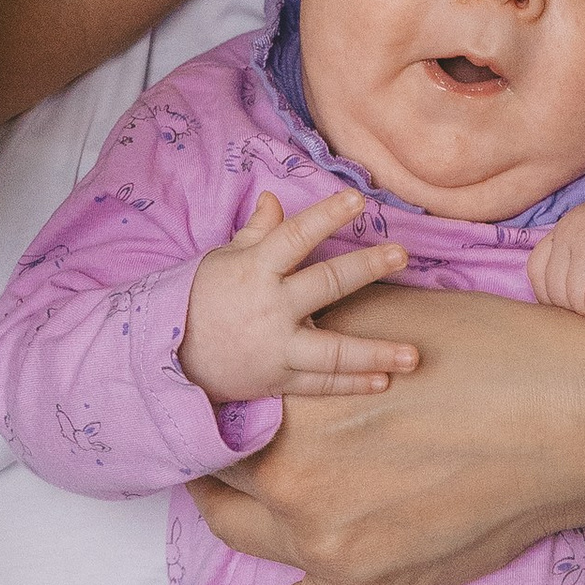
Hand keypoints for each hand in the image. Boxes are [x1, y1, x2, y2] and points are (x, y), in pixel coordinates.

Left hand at [176, 287, 584, 584]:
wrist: (577, 415)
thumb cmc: (485, 345)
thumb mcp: (377, 305)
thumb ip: (302, 315)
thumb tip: (251, 298)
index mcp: (286, 392)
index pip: (208, 397)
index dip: (205, 384)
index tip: (203, 373)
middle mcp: (290, 471)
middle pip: (212, 459)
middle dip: (211, 437)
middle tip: (213, 422)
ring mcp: (326, 540)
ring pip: (234, 527)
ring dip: (220, 502)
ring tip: (215, 484)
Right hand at [179, 191, 418, 401]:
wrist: (171, 357)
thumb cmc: (199, 299)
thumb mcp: (223, 260)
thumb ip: (256, 233)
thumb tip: (274, 199)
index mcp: (255, 270)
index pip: (295, 236)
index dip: (326, 216)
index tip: (357, 200)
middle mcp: (270, 308)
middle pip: (325, 285)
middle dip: (365, 269)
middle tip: (401, 255)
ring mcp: (276, 348)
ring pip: (332, 351)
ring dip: (375, 353)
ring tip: (413, 356)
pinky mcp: (278, 380)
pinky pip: (320, 384)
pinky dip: (352, 384)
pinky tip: (384, 381)